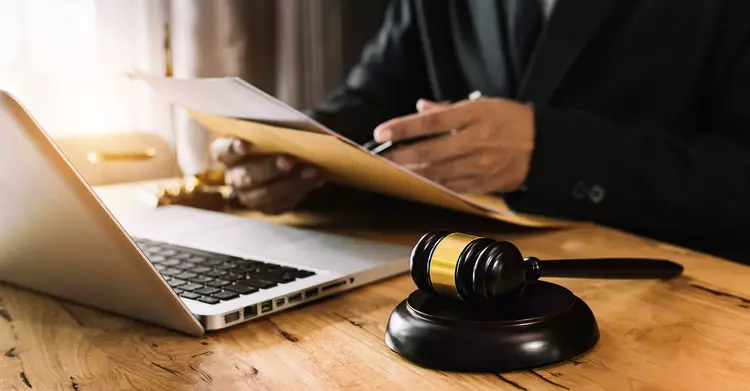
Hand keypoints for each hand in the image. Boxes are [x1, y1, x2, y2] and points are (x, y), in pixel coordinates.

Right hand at [211, 137, 323, 213]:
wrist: (284, 155)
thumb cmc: (272, 137)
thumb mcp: (268, 129)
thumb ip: (270, 129)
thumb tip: (290, 131)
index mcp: (226, 153)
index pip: (223, 151)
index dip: (232, 149)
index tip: (245, 145)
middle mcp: (234, 177)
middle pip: (246, 176)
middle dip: (268, 168)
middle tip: (288, 160)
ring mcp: (249, 196)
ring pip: (265, 194)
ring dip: (290, 183)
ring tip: (310, 171)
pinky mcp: (268, 208)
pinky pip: (282, 203)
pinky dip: (300, 190)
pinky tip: (315, 179)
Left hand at [374, 98, 534, 193]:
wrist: (544, 146)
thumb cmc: (511, 121)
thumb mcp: (483, 105)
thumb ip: (448, 109)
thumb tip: (420, 108)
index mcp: (474, 116)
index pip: (430, 122)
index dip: (403, 128)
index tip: (382, 132)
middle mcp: (476, 141)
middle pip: (429, 152)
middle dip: (400, 156)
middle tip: (380, 157)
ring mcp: (480, 165)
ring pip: (437, 172)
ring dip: (412, 172)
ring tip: (393, 170)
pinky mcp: (484, 183)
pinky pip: (451, 186)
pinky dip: (432, 184)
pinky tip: (418, 180)